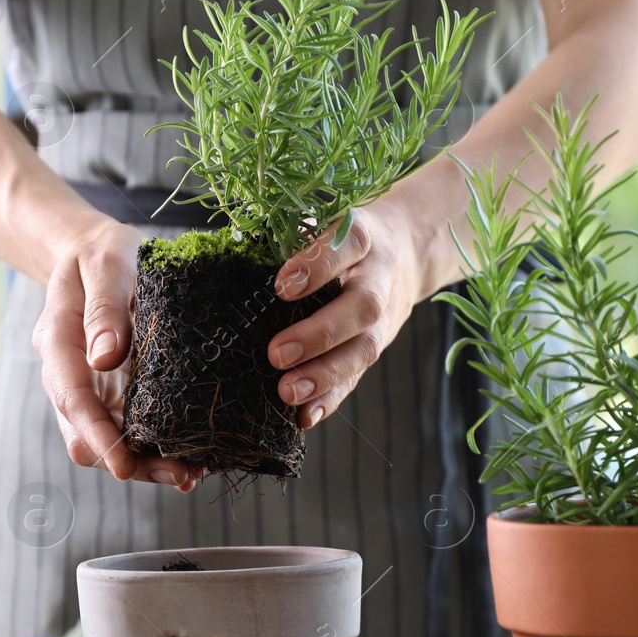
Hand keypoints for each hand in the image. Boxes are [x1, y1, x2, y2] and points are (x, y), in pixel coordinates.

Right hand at [32, 219, 199, 490]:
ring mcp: (90, 385)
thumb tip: (105, 357)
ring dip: (143, 461)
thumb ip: (104, 309)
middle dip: (128, 461)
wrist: (94, 252)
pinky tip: (187, 453)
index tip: (122, 465)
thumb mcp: (106, 265)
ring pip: (107, 438)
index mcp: (58, 341)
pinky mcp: (112, 390)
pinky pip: (127, 426)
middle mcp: (69, 372)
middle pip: (86, 433)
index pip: (72, 397)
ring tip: (189, 473)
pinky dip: (152, 445)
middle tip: (178, 476)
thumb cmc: (102, 253)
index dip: (97, 434)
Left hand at [266, 199, 427, 428]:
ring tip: (288, 391)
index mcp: (363, 236)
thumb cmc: (340, 237)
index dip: (318, 266)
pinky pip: (359, 375)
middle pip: (363, 306)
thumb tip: (232, 260)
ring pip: (365, 348)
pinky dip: (332, 398)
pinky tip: (305, 415)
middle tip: (277, 354)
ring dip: (326, 374)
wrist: (405, 249)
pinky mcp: (378, 345)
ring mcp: (385, 315)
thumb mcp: (323, 221)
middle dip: (320, 333)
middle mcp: (380, 276)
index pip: (347, 244)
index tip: (282, 286)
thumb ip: (289, 237)